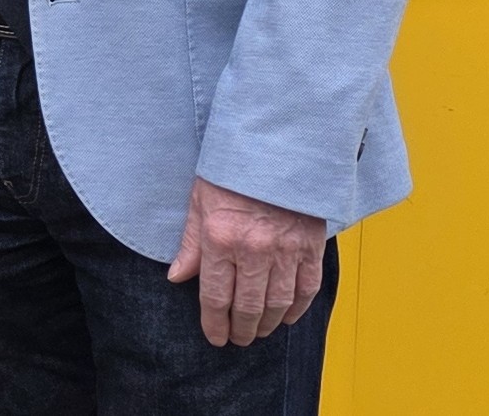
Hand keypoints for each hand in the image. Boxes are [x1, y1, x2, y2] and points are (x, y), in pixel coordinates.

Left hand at [166, 175, 326, 345]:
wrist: (275, 149)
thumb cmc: (231, 173)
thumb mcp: (199, 202)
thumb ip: (191, 245)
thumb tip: (177, 277)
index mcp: (221, 238)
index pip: (215, 296)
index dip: (214, 323)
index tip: (215, 337)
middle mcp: (254, 250)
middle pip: (247, 307)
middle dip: (241, 330)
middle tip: (237, 339)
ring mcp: (286, 251)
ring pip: (277, 304)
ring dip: (267, 325)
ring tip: (258, 332)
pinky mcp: (311, 247)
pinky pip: (306, 289)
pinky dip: (296, 309)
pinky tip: (286, 317)